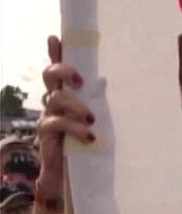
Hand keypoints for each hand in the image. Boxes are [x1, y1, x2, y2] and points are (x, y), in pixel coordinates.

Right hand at [36, 36, 94, 197]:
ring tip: (92, 119)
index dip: (55, 53)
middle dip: (64, 71)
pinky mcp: (46, 134)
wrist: (71, 176)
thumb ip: (95, 101)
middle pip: (50, 75)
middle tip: (82, 81)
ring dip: (76, 106)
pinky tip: (89, 136)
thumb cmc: (87, 144)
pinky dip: (75, 127)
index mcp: (67, 95)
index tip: (55, 37)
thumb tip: (105, 80)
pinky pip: (56, 123)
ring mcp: (47, 117)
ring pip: (56, 98)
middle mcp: (54, 102)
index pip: (58, 70)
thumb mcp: (96, 120)